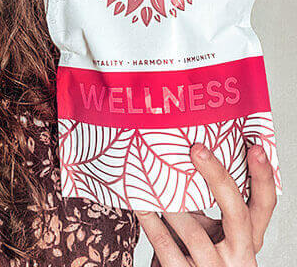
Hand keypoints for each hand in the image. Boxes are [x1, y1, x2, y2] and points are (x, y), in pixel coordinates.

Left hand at [135, 143, 277, 266]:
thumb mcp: (211, 232)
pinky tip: (140, 205)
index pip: (263, 206)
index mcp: (247, 241)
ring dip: (172, 205)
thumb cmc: (194, 255)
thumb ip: (207, 205)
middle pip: (237, 213)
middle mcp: (239, 258)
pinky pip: (166, 246)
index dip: (263, 178)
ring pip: (194, 233)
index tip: (255, 147)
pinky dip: (151, 222)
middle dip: (217, 177)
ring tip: (154, 179)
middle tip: (197, 149)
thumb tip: (189, 158)